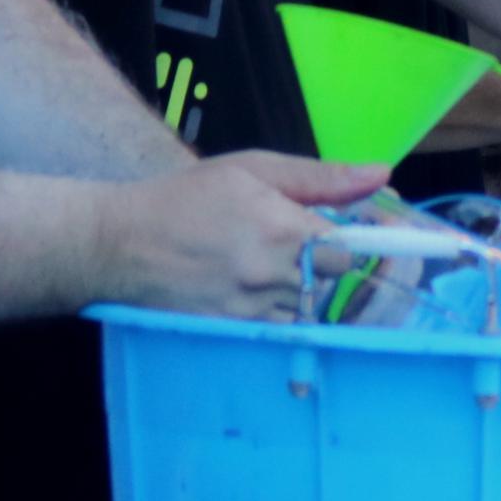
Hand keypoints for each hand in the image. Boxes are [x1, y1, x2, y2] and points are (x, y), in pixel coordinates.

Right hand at [91, 152, 388, 319]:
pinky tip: (257, 290)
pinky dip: (283, 312)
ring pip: (312, 307)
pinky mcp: (235, 331)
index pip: (352, 248)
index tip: (381, 244)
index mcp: (281, 227)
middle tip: (305, 246)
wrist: (119, 244)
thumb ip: (320, 177)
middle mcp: (272, 274)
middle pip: (336, 280)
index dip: (366, 244)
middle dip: (331, 263)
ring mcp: (254, 309)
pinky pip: (282, 328)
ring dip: (307, 289)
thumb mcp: (251, 169)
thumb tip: (381, 173)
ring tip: (272, 266)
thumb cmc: (186, 197)